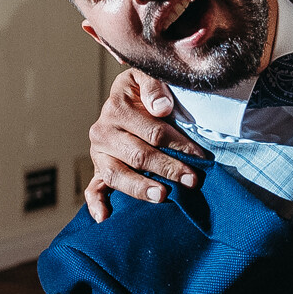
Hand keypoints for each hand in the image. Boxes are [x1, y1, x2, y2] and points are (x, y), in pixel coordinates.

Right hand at [84, 68, 204, 221]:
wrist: (127, 96)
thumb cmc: (146, 89)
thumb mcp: (149, 76)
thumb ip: (155, 87)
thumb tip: (162, 108)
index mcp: (116, 107)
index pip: (153, 131)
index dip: (178, 144)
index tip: (199, 155)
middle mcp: (103, 131)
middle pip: (138, 155)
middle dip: (168, 168)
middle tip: (192, 180)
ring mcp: (98, 153)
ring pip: (117, 175)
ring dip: (140, 188)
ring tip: (163, 196)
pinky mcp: (98, 169)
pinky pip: (93, 189)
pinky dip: (96, 204)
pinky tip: (104, 218)